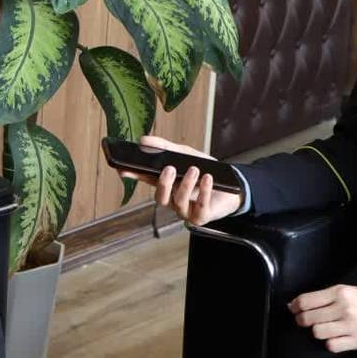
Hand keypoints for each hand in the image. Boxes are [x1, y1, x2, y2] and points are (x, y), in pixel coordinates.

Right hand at [118, 135, 242, 226]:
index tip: (123, 169)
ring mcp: (186, 211)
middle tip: (169, 168)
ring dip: (186, 184)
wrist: (233, 186)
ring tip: (195, 169)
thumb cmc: (206, 171)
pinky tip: (208, 179)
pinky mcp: (201, 217)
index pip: (146, 180)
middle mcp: (173, 200)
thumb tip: (143, 140)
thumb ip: (166, 148)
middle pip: (160, 198)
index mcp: (166, 184)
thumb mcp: (187, 155)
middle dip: (163, 184)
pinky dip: (204, 192)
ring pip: (178, 202)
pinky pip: (199, 207)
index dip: (133, 176)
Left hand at [288, 285, 356, 352]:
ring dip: (316, 331)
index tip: (292, 308)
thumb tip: (299, 303)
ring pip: (318, 332)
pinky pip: (332, 345)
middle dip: (302, 319)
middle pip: (309, 318)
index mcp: (340, 292)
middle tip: (304, 320)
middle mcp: (344, 308)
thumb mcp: (348, 289)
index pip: (307, 300)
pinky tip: (334, 337)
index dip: (295, 305)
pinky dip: (330, 343)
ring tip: (321, 328)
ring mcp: (350, 326)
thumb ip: (326, 296)